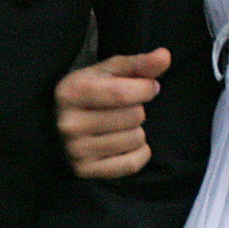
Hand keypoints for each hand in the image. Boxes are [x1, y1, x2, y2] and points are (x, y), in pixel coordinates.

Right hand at [54, 48, 167, 177]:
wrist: (63, 123)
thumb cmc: (93, 91)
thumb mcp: (111, 71)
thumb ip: (140, 63)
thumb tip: (165, 55)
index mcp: (71, 92)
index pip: (123, 93)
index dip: (146, 88)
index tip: (150, 86)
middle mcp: (69, 123)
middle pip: (133, 117)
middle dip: (139, 109)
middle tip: (127, 109)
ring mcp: (75, 151)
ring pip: (136, 139)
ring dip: (139, 131)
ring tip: (123, 125)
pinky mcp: (85, 172)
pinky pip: (132, 164)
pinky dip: (140, 153)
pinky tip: (128, 143)